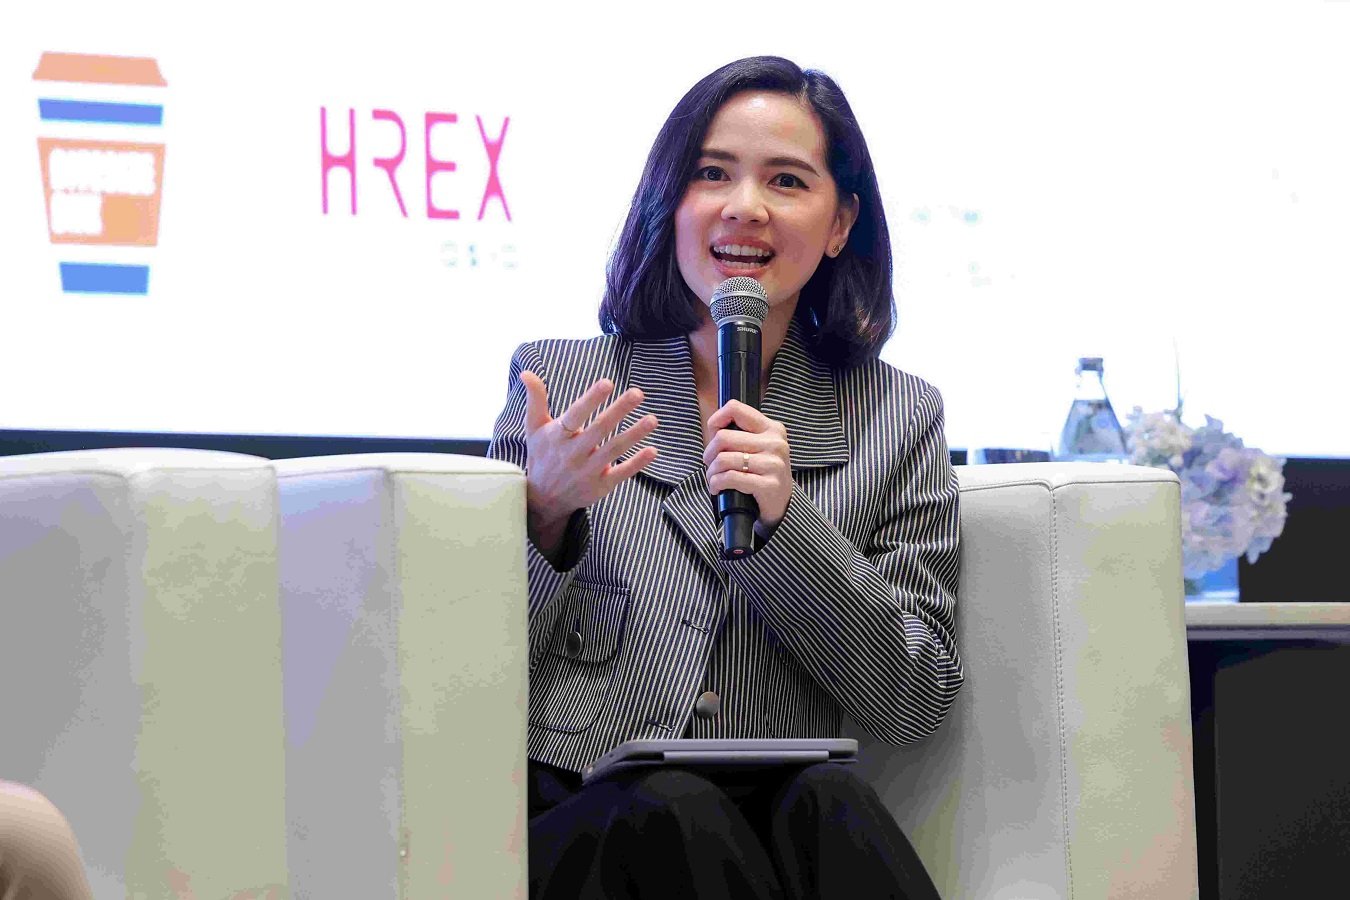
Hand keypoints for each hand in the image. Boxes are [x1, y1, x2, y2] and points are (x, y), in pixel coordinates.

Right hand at [521, 371, 658, 555]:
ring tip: (653, 419)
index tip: (608, 382)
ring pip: (614, 450)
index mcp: (557, 437)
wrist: (543, 499)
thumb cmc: (542, 455)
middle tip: (638, 393)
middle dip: (619, 411)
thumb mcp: (534, 428)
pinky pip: (621, 473)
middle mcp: (573, 454)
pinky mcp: (600, 486)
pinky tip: (653, 450)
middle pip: (599, 430)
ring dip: (634, 434)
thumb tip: (526, 372)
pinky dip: (637, 463)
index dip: (591, 399)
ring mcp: (588, 471)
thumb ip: (536, 399)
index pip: (575, 415)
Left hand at [702, 400, 791, 528]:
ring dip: (711, 472)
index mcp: (772, 428)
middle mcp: (775, 443)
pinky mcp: (768, 485)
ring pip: (723, 459)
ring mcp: (773, 464)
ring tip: (714, 479)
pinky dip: (716, 484)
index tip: (713, 435)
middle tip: (711, 465)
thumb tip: (713, 426)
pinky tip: (717, 488)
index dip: (716, 420)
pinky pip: (730, 478)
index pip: (735, 408)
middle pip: (723, 437)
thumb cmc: (763, 474)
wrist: (782, 505)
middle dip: (709, 454)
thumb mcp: (758, 448)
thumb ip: (740, 434)